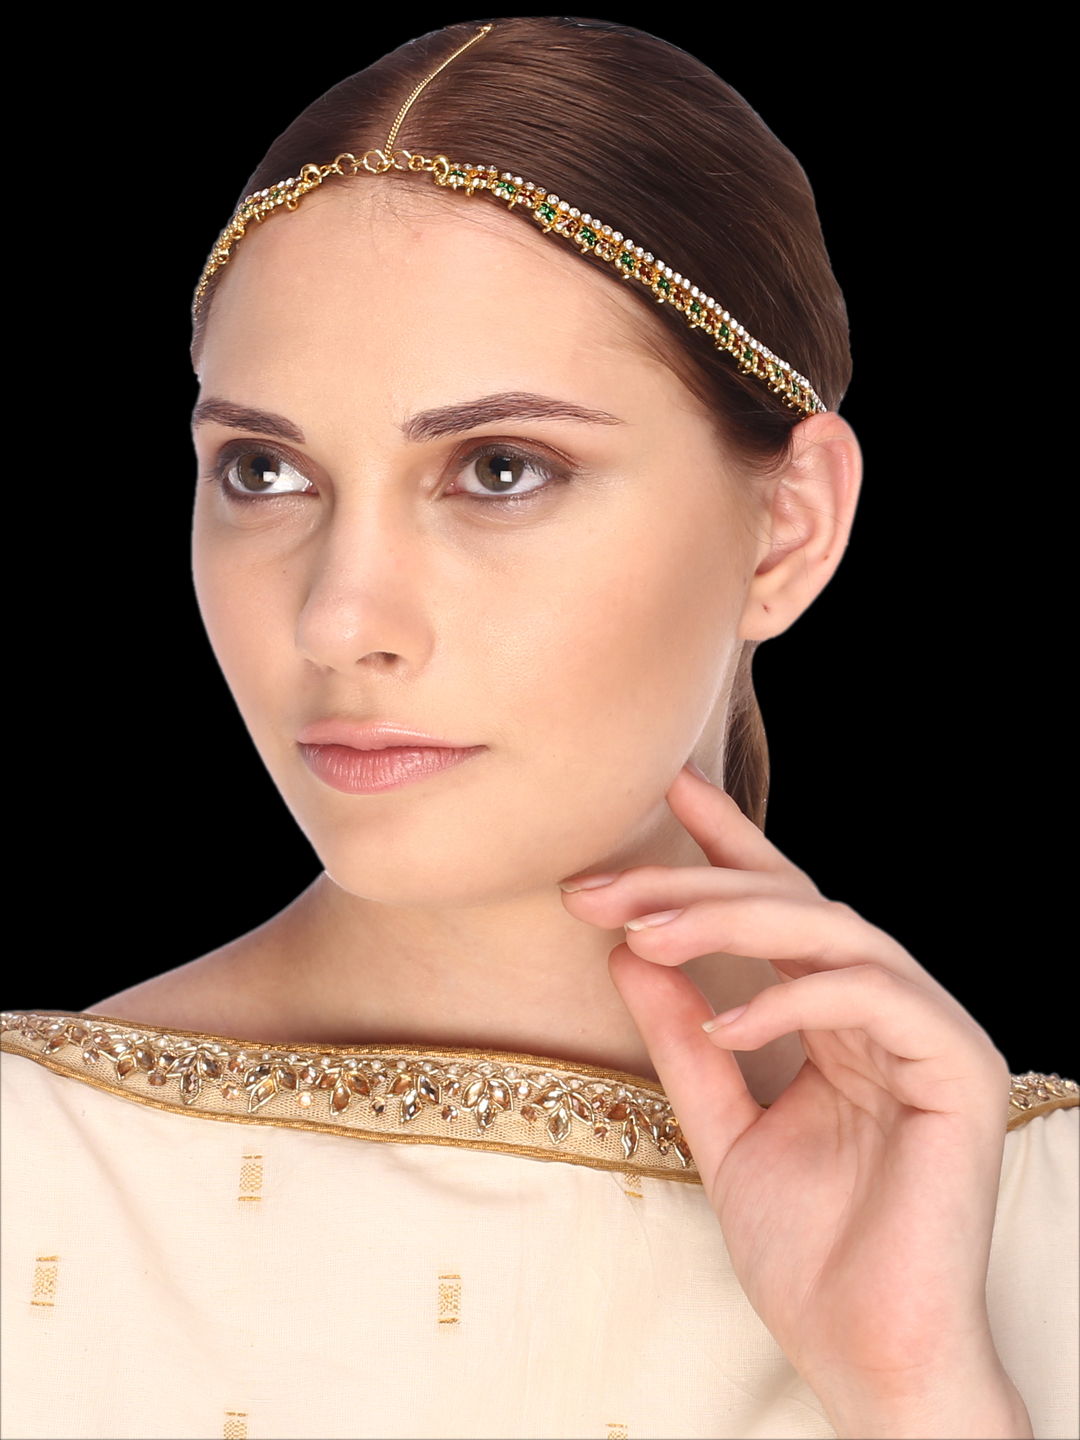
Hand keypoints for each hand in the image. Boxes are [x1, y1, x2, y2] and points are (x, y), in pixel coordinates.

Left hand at [560, 766, 1031, 1438]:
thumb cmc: (805, 1251)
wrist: (867, 1356)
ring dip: (729, 921)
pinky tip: (723, 1025)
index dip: (725, 841)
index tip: (661, 791)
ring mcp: (930, 1031)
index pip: (779, 906)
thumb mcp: (721, 1127)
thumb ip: (684, 1039)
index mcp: (840, 1016)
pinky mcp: (957, 1067)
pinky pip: (870, 995)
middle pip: (792, 903)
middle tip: (600, 886)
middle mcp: (888, 1008)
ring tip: (645, 931)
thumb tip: (630, 949)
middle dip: (692, 883)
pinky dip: (791, 1000)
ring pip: (830, 929)